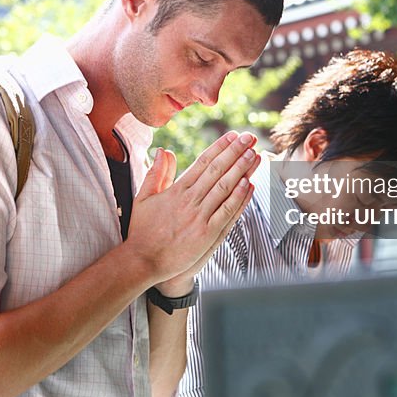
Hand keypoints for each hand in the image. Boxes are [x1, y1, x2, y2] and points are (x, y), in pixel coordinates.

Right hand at [126, 132, 259, 285]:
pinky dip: (238, 198)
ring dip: (241, 170)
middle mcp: (190, 200)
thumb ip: (156, 173)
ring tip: (254, 155)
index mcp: (176, 190)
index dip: (220, 147)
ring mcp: (199, 217)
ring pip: (225, 188)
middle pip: (217, 170)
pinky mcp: (206, 234)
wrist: (143, 261)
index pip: (203, 162)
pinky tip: (249, 184)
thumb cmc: (142, 230)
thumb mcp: (143, 197)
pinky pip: (226, 212)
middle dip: (235, 152)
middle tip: (249, 138)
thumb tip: (163, 150)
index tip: (232, 136)